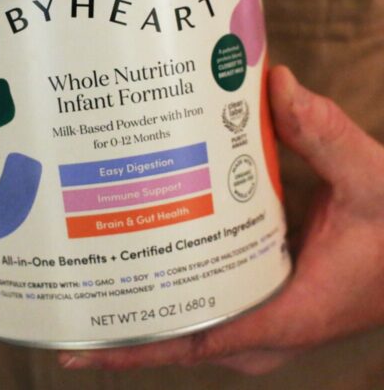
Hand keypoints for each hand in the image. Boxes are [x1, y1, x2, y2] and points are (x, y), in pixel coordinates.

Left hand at [59, 65, 383, 373]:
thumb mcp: (370, 180)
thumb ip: (326, 134)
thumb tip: (275, 84)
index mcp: (287, 314)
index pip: (196, 339)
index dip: (136, 343)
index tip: (78, 342)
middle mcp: (268, 328)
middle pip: (181, 336)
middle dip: (126, 325)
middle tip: (73, 290)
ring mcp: (264, 317)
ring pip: (193, 324)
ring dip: (147, 308)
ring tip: (94, 278)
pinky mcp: (265, 299)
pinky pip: (210, 305)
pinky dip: (177, 291)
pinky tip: (150, 256)